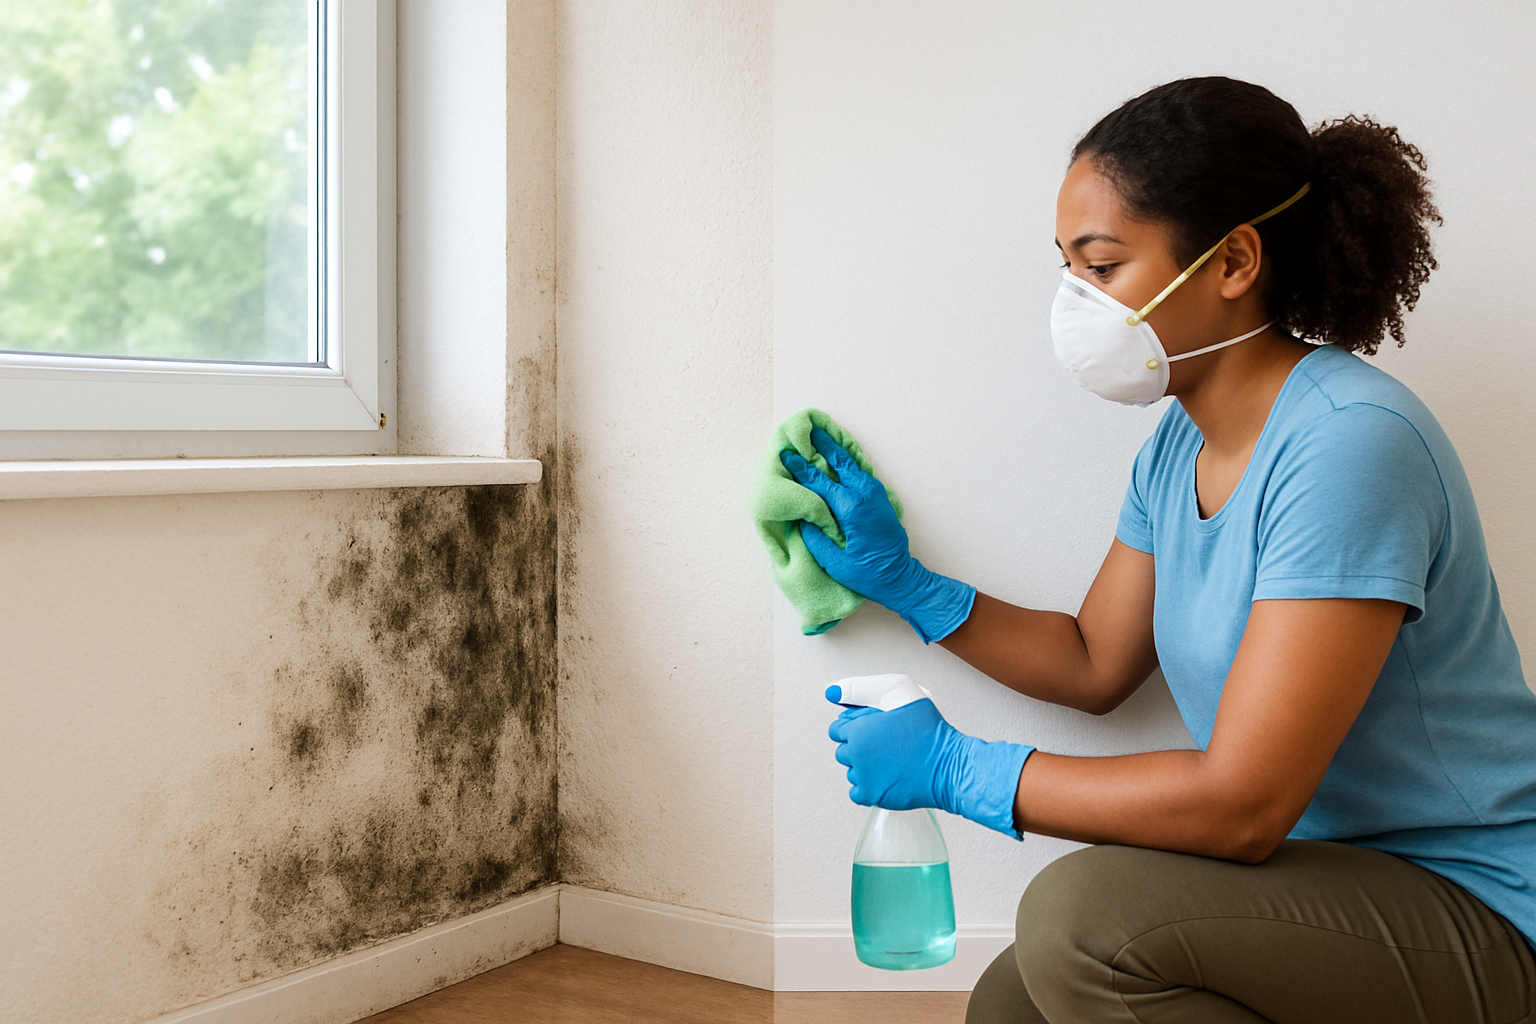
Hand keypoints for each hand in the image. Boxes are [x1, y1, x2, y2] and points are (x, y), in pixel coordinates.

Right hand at [780, 428, 975, 642]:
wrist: (899, 577)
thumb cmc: (866, 573)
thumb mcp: (833, 561)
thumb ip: (814, 535)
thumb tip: (802, 514)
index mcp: (850, 508)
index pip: (819, 481)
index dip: (801, 468)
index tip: (786, 453)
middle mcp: (864, 495)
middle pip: (838, 462)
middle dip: (822, 445)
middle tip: (807, 427)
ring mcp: (875, 494)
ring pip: (852, 463)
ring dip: (836, 449)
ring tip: (821, 434)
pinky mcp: (880, 498)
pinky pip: (860, 472)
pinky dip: (848, 461)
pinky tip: (840, 455)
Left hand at [826, 687, 1032, 837]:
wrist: (948, 765)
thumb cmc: (927, 730)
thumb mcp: (898, 692)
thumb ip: (862, 689)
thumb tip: (832, 692)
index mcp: (857, 730)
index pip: (837, 730)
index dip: (855, 728)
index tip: (872, 731)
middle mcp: (855, 754)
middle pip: (843, 751)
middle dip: (859, 747)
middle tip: (885, 745)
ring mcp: (862, 777)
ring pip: (851, 771)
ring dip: (865, 767)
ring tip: (890, 761)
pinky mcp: (872, 796)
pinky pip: (856, 792)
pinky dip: (868, 786)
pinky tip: (886, 777)